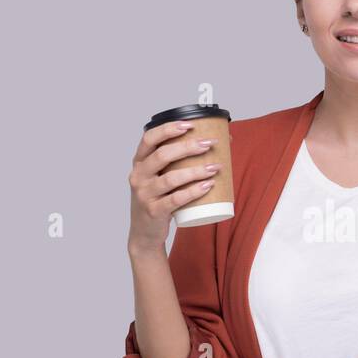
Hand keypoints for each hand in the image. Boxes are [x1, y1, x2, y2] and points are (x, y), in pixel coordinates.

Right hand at [128, 119, 224, 251]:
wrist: (145, 233)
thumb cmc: (159, 198)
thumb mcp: (160, 178)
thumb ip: (178, 163)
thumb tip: (218, 143)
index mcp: (139, 163)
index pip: (149, 139)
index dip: (168, 129)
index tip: (189, 125)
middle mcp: (138, 176)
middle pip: (162, 155)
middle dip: (188, 147)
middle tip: (209, 144)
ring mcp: (144, 194)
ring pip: (171, 178)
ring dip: (196, 170)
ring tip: (215, 167)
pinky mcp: (154, 211)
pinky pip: (176, 199)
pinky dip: (193, 192)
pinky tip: (208, 186)